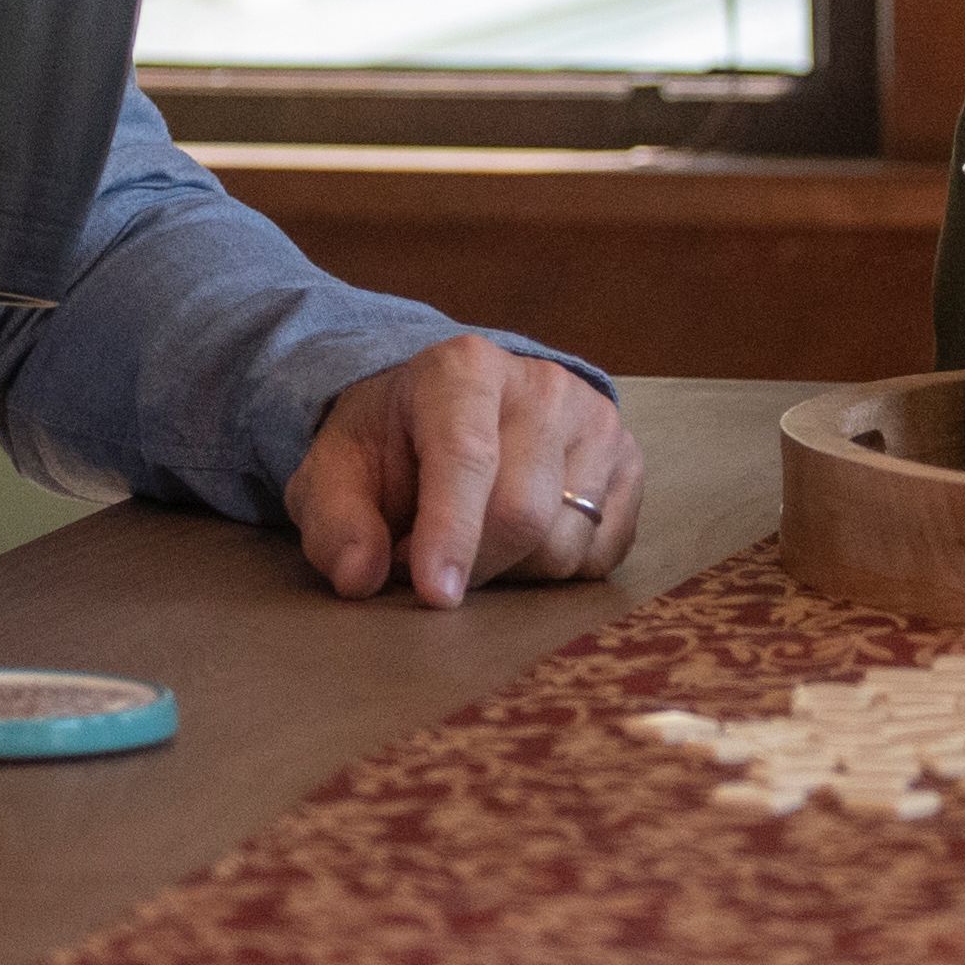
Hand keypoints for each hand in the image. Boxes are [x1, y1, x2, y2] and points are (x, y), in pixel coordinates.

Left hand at [287, 335, 643, 607]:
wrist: (448, 410)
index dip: (452, 534)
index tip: (437, 594)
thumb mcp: (335, 473)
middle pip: (523, 513)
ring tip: (476, 541)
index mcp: (463, 370)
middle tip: (427, 563)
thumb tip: (359, 576)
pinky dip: (554, 569)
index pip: (467, 458)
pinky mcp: (629, 461)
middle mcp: (543, 385)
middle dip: (473, 564)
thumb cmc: (390, 445)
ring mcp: (597, 421)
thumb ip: (335, 524)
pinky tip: (521, 540)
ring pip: (565, 544)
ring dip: (511, 571)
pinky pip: (600, 556)